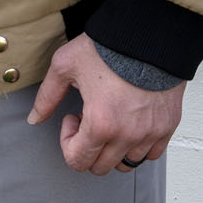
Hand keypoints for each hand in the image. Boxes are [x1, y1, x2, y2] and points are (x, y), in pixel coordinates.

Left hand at [27, 34, 183, 175]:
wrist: (149, 35)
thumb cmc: (108, 48)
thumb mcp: (66, 65)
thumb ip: (47, 96)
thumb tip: (35, 118)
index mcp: (101, 124)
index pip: (78, 161)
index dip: (67, 142)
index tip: (72, 118)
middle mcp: (128, 135)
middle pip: (100, 167)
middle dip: (88, 146)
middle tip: (89, 117)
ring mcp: (151, 133)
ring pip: (126, 163)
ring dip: (112, 148)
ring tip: (110, 118)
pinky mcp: (168, 126)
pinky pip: (151, 154)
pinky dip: (138, 146)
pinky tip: (129, 122)